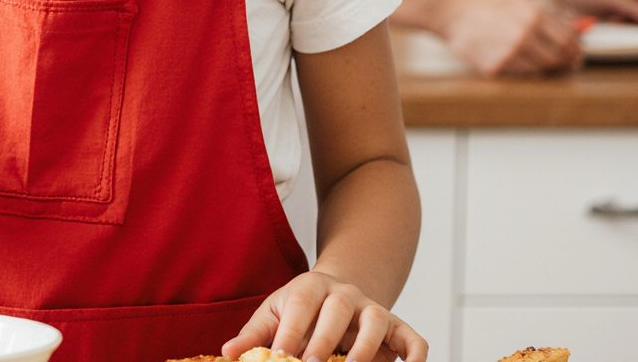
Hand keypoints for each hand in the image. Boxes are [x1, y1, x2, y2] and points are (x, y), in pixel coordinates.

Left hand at [223, 270, 426, 361]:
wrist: (338, 291)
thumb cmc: (300, 309)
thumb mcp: (274, 314)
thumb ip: (253, 337)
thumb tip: (228, 354)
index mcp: (311, 287)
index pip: (300, 305)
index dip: (290, 332)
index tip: (279, 356)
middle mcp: (345, 295)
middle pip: (338, 310)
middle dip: (325, 340)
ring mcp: (373, 310)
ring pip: (375, 322)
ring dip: (366, 347)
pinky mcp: (396, 328)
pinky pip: (412, 339)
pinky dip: (415, 356)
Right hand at [438, 0, 581, 75]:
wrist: (447, 8)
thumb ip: (543, 9)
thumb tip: (570, 25)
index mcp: (533, 14)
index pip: (568, 40)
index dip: (575, 48)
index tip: (575, 53)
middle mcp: (524, 35)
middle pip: (557, 58)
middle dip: (561, 60)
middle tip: (559, 61)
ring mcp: (508, 53)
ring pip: (538, 69)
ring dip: (539, 65)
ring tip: (529, 56)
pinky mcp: (493, 66)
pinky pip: (515, 74)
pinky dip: (517, 68)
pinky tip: (509, 56)